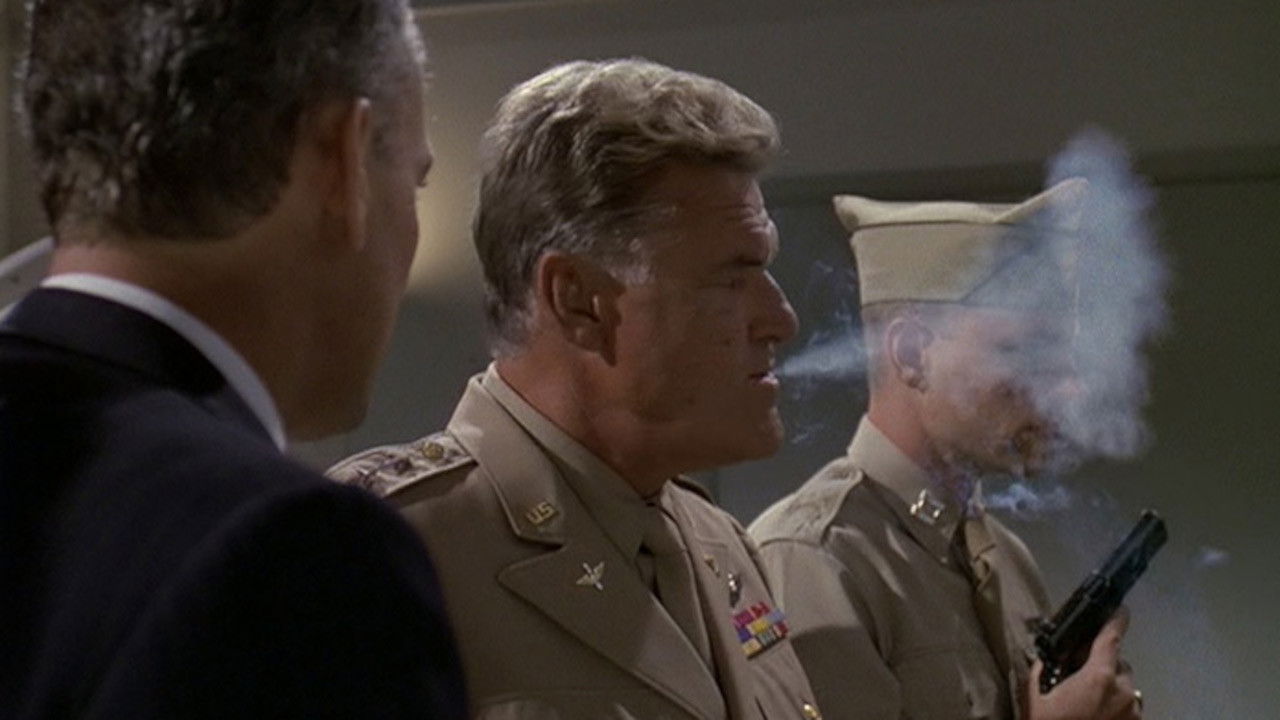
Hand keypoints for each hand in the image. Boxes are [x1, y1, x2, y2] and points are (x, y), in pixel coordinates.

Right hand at [1027, 608, 1142, 719]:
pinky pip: (1127, 706)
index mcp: (1099, 678)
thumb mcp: (1035, 695)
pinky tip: (1095, 713)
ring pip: (1124, 686)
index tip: (1120, 608)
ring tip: (1086, 700)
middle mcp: (1123, 692)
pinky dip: (1114, 705)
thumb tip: (1050, 657)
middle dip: (1101, 664)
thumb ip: (1044, 669)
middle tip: (1078, 677)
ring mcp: (1133, 712)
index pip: (1111, 638)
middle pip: (1118, 664)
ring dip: (1109, 686)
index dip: (1116, 619)